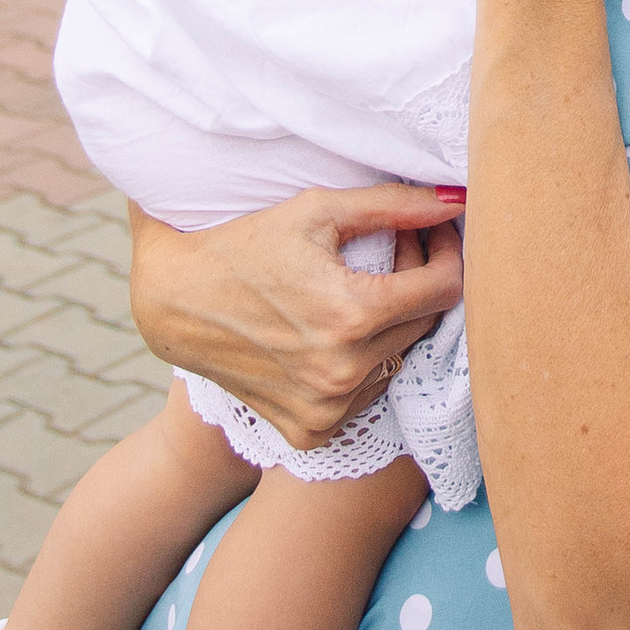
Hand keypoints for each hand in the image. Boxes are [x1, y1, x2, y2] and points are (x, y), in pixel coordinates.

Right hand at [127, 184, 467, 450]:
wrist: (172, 303)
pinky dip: (361, 363)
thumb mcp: (318, 211)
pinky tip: (334, 332)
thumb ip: (394, 206)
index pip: (445, 288)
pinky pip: (366, 394)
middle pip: (425, 322)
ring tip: (360, 287)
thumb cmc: (245, 245)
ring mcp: (327, 409)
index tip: (434, 232)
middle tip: (394, 248)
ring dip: (393, 323)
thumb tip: (457, 198)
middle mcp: (344, 372)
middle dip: (418, 280)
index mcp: (351, 315)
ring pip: (399, 359)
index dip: (448, 253)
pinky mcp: (311, 431)